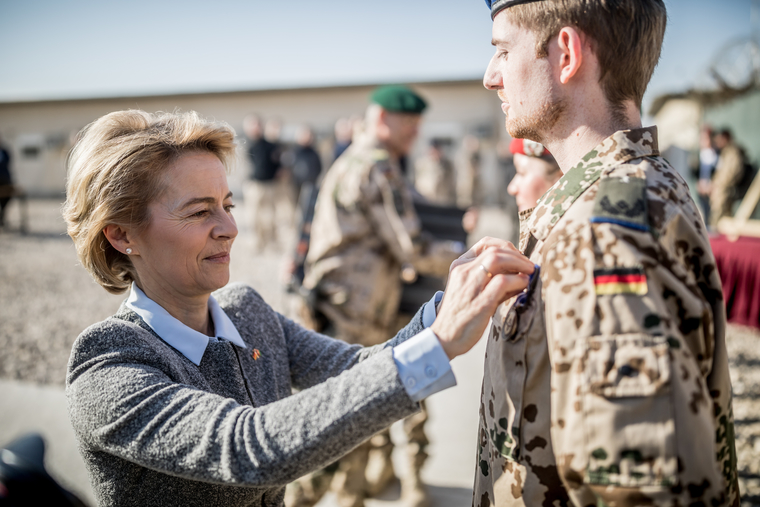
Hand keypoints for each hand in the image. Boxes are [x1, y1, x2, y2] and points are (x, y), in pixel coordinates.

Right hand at [432, 237, 532, 359]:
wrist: (444, 338)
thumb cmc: (461, 316)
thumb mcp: (470, 291)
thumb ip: (491, 281)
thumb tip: (520, 276)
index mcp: (459, 266)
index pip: (484, 244)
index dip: (506, 246)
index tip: (518, 256)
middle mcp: (463, 271)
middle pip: (494, 250)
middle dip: (517, 255)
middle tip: (529, 265)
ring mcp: (471, 285)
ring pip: (498, 259)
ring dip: (519, 263)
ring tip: (530, 272)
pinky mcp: (480, 301)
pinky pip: (503, 282)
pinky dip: (518, 280)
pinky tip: (524, 285)